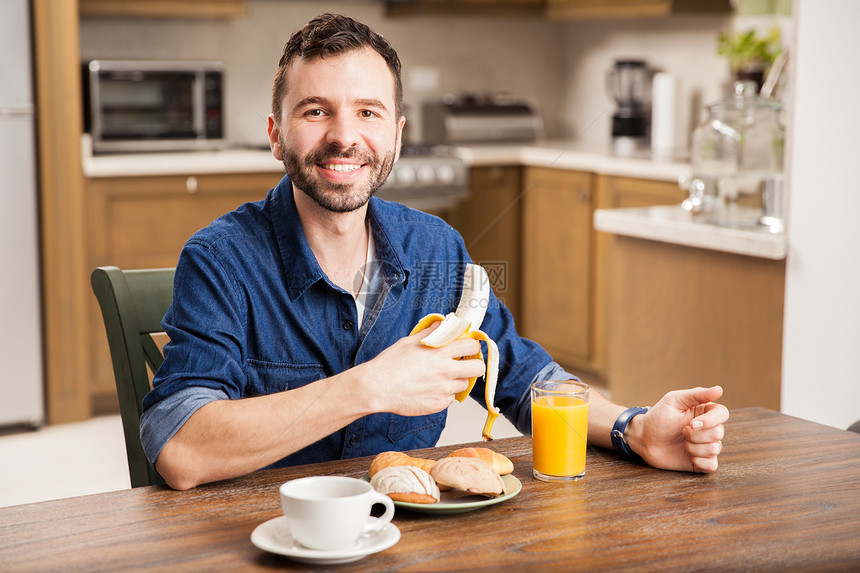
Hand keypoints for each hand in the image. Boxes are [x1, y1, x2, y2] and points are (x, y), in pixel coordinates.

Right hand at [358, 326, 485, 416]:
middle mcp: (446, 371)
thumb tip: (441, 324)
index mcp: (440, 352)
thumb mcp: (409, 341)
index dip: (471, 346)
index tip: (467, 348)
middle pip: (478, 368)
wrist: (377, 387)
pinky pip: (450, 398)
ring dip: (456, 380)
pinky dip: (444, 394)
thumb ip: (430, 333)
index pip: (472, 346)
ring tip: (439, 378)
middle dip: (473, 365)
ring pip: (464, 384)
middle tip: (464, 364)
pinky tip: (429, 389)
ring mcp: (444, 389)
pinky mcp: (439, 404)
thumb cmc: (390, 364)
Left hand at [628, 386, 728, 472]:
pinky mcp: (701, 462)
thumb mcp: (673, 401)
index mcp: (704, 412)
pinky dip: (699, 461)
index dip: (711, 420)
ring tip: (681, 443)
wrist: (644, 439)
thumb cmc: (658, 418)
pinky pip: (712, 465)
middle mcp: (708, 429)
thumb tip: (719, 389)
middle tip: (681, 431)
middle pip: (719, 433)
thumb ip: (696, 395)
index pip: (723, 413)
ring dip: (693, 447)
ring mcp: (705, 446)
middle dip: (696, 435)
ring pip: (714, 449)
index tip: (692, 424)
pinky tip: (687, 456)